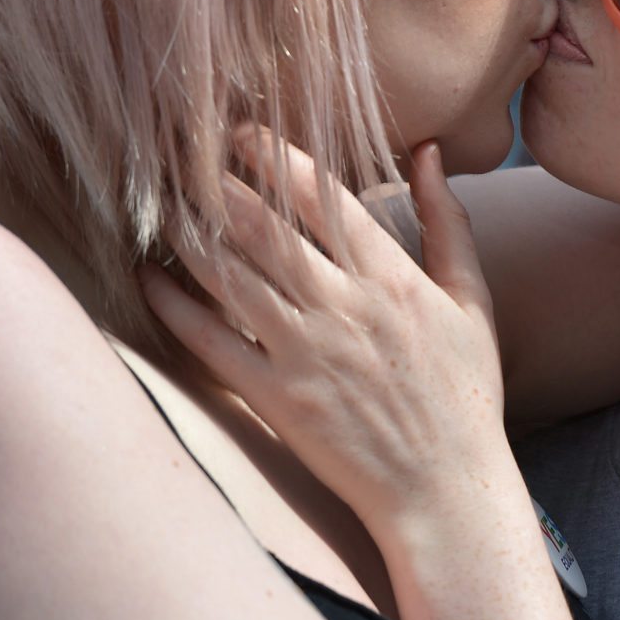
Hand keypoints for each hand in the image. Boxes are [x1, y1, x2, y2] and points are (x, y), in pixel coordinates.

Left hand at [141, 129, 509, 539]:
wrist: (446, 489)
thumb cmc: (465, 392)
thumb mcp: (473, 299)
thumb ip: (448, 222)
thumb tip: (426, 151)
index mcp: (391, 277)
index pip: (321, 195)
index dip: (275, 154)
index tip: (243, 130)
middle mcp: (341, 307)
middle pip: (263, 225)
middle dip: (217, 181)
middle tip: (183, 152)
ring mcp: (303, 353)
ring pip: (229, 275)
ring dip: (188, 232)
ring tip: (160, 203)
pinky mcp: (275, 398)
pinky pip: (211, 342)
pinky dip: (173, 306)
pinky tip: (147, 278)